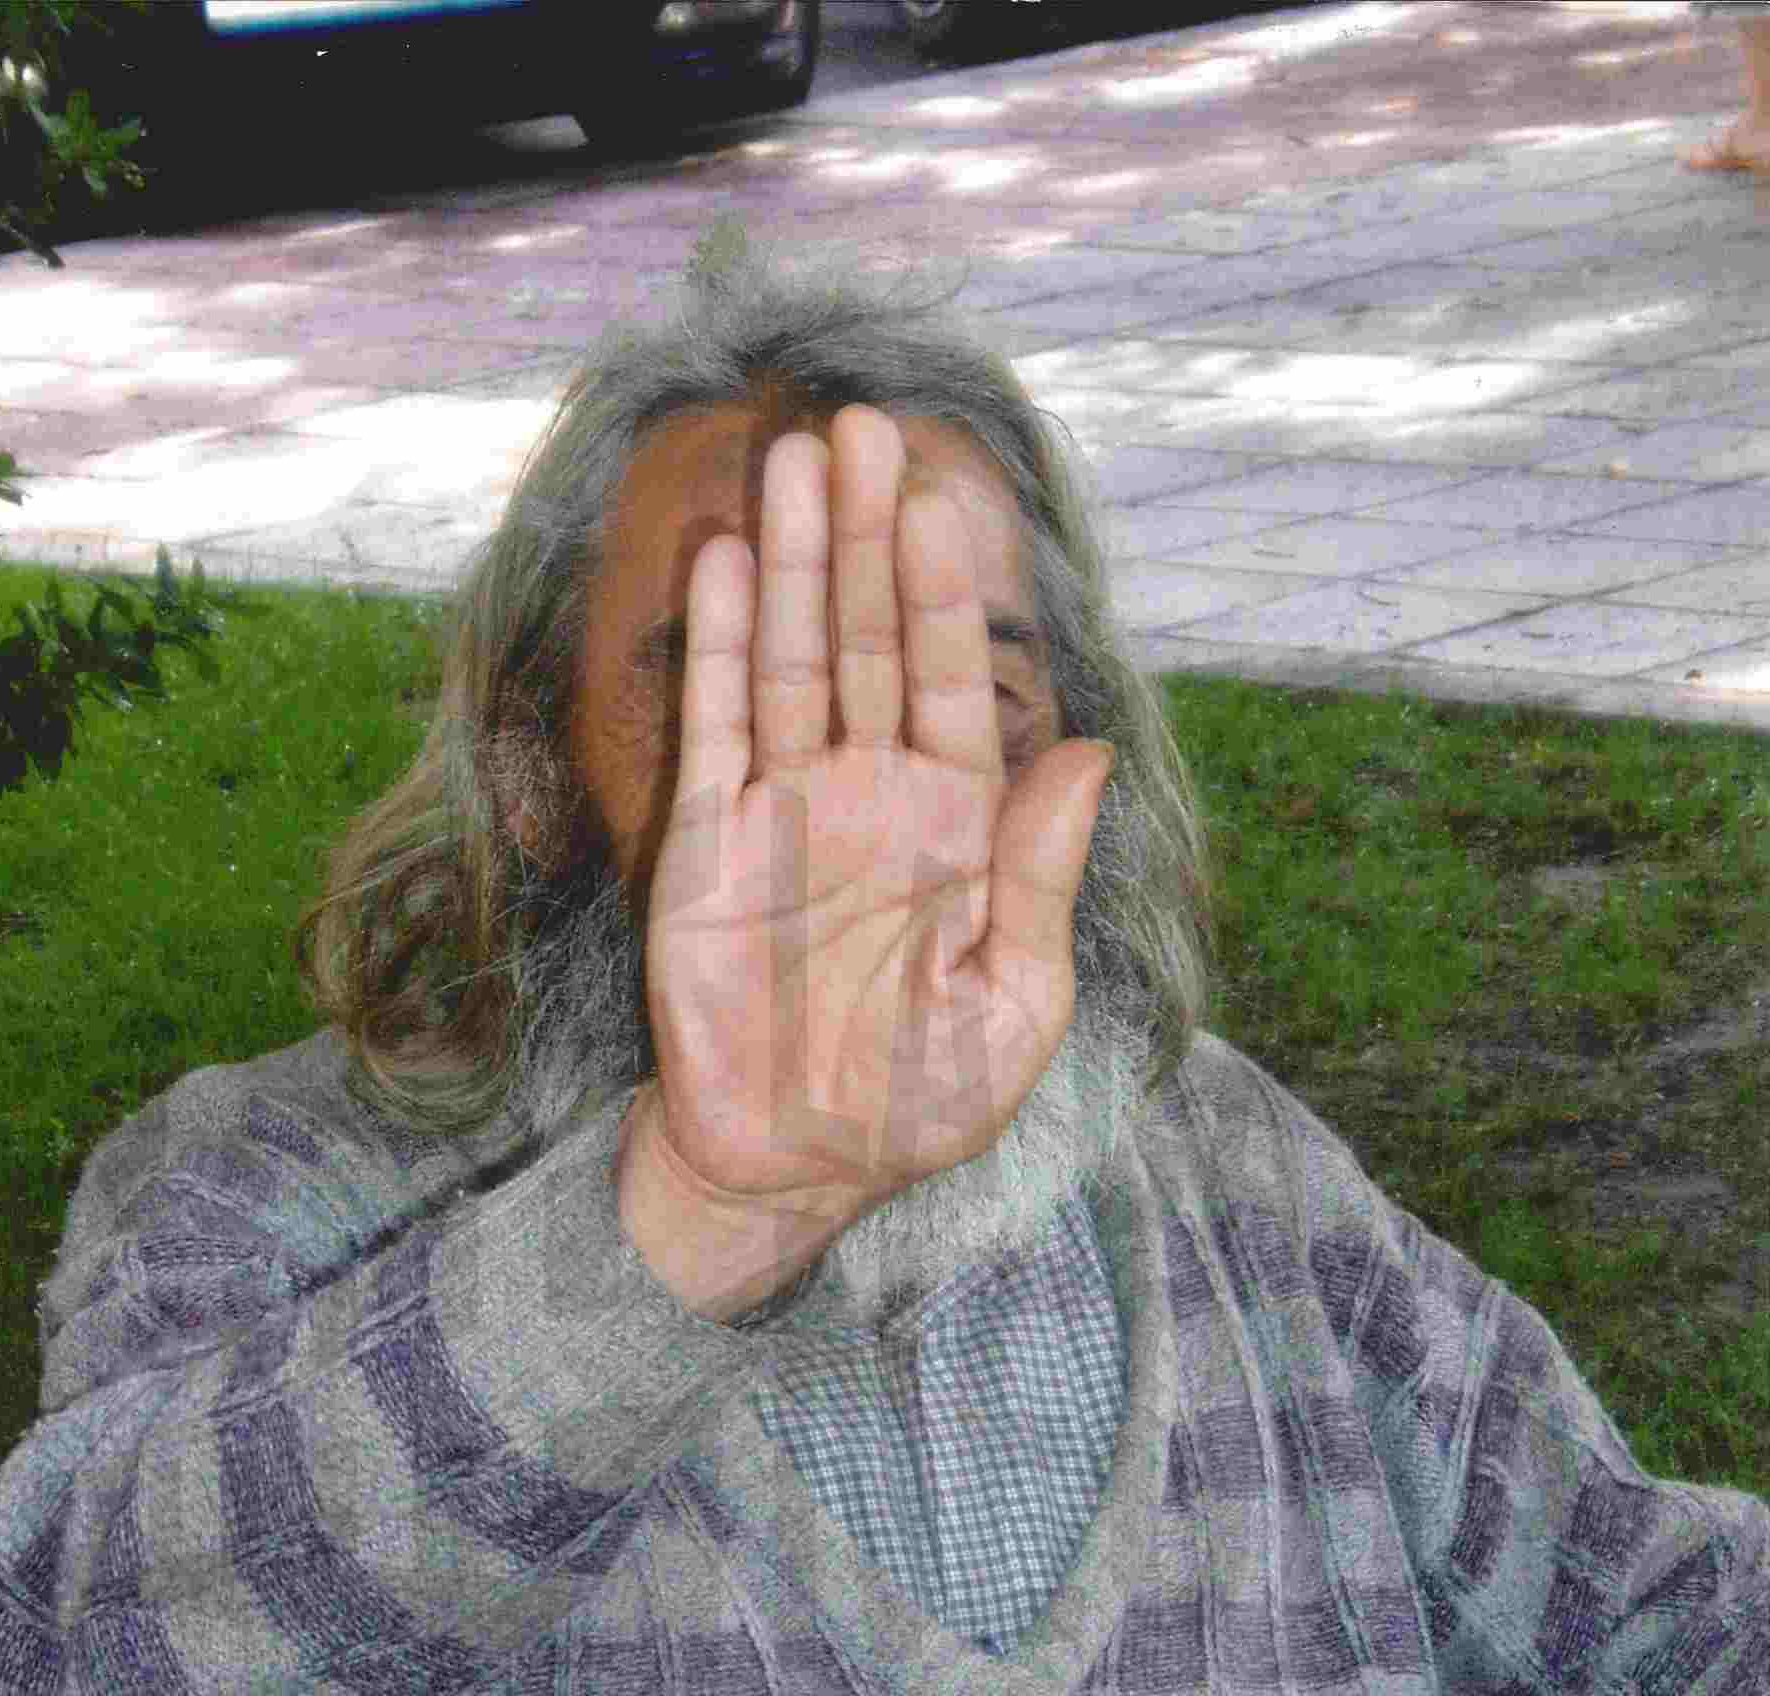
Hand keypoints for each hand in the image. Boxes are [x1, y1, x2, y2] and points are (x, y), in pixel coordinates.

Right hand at [638, 403, 1113, 1222]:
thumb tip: (1087, 758)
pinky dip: (722, 646)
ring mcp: (785, 809)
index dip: (943, 598)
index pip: (949, 686)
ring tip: (794, 461)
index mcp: (954, 829)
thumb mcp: (1012, 1007)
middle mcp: (869, 796)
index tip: (939, 506)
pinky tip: (730, 562)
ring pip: (792, 661)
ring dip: (793, 563)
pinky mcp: (708, 839)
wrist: (790, 1166)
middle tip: (861, 430)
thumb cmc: (918, 1102)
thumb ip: (1040, 882)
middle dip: (866, 540)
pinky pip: (717, 725)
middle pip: (868, 643)